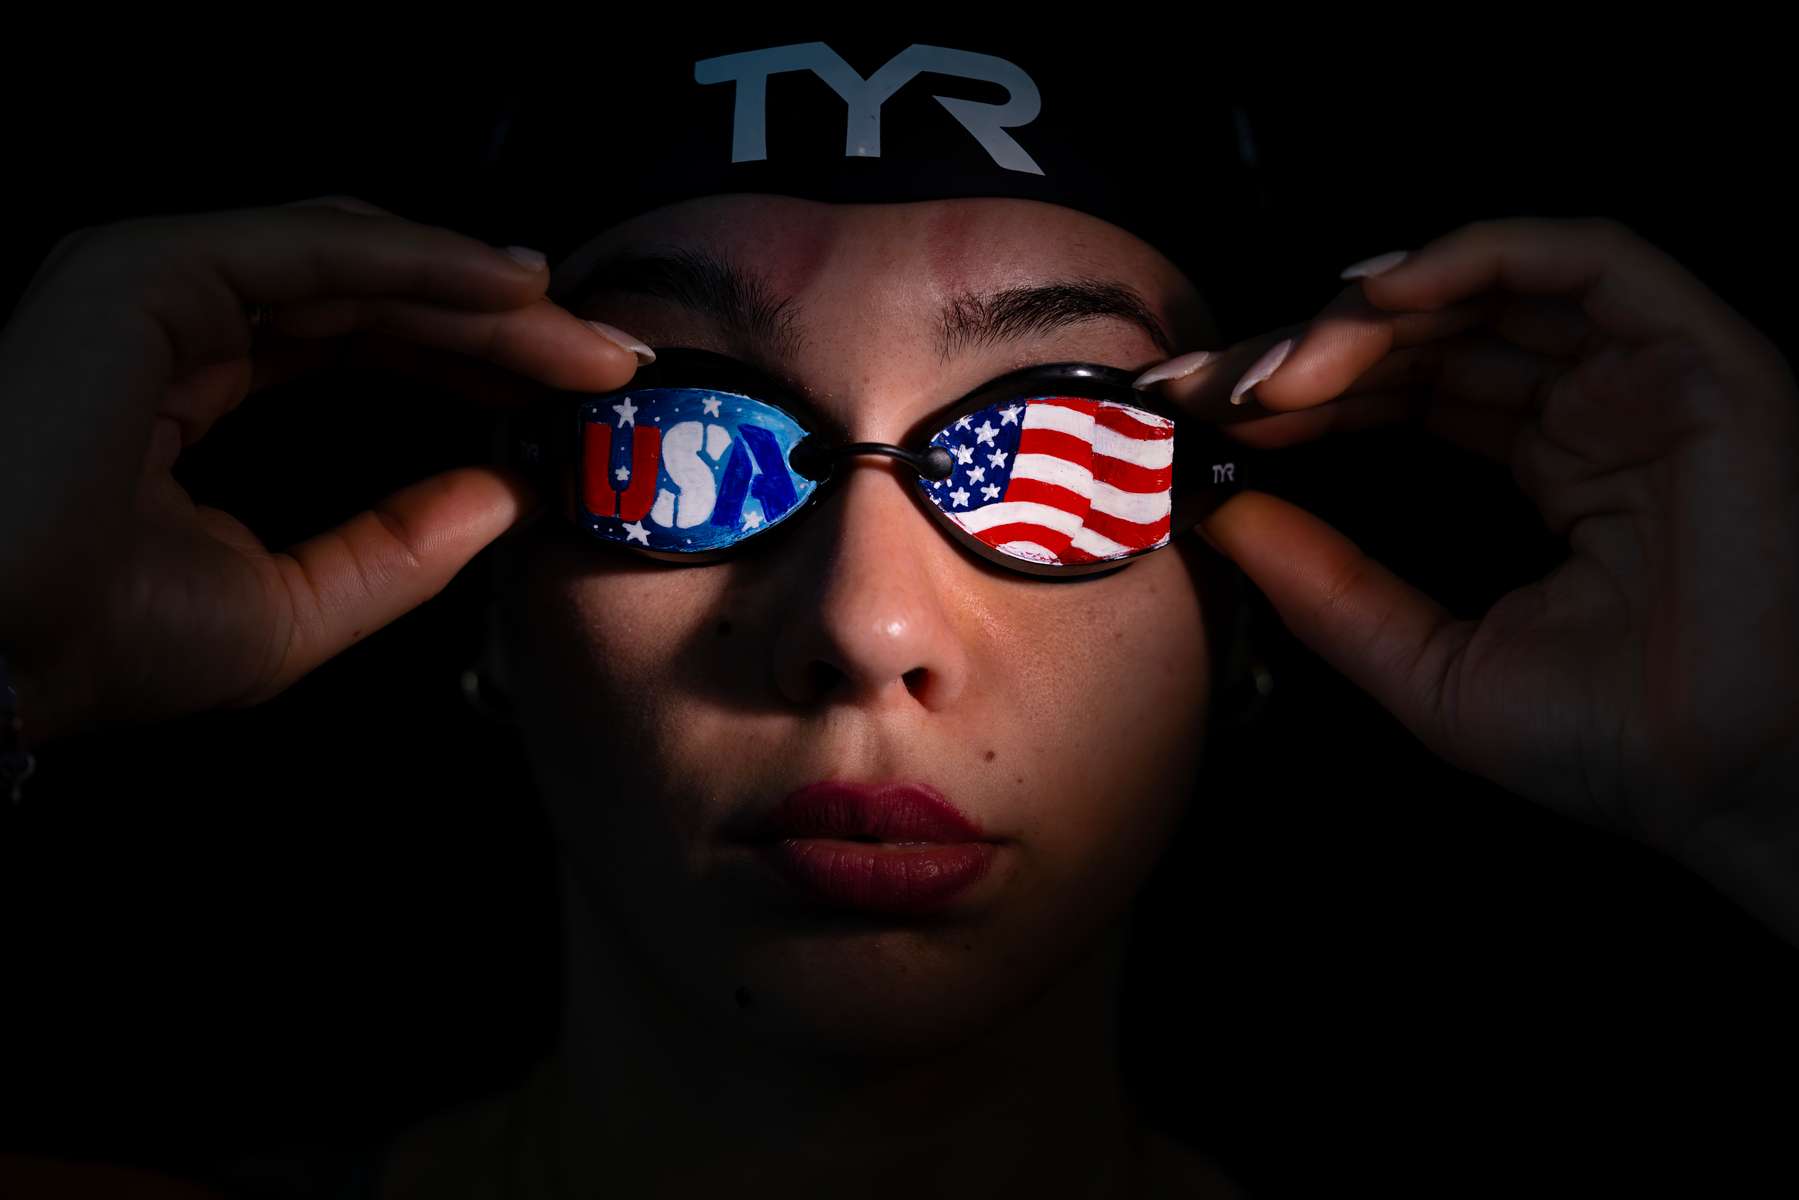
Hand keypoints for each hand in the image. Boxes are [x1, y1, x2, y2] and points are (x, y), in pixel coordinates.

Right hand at [0, 196, 646, 743]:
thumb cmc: (103, 642)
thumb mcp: (295, 605)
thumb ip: (399, 548)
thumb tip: (505, 497)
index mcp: (197, 383)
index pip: (365, 343)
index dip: (474, 359)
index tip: (575, 395)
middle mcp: (181, 320)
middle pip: (382, 294)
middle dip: (506, 324)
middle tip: (613, 359)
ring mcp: (162, 283)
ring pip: (364, 263)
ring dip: (487, 295)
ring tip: (587, 337)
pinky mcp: (151, 270)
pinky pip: (320, 251)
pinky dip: (426, 264)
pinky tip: (516, 294)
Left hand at [1138, 217, 1798, 876]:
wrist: (1720, 786)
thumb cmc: (1600, 742)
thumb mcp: (1423, 659)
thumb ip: (1326, 584)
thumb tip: (1221, 512)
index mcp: (1540, 464)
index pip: (1400, 391)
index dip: (1297, 390)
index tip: (1194, 414)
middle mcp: (1589, 407)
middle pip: (1426, 332)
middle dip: (1304, 349)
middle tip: (1203, 386)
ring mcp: (1642, 377)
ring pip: (1484, 287)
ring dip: (1364, 312)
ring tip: (1272, 371)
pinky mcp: (1699, 360)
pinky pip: (1584, 261)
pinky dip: (1474, 258)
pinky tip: (1376, 298)